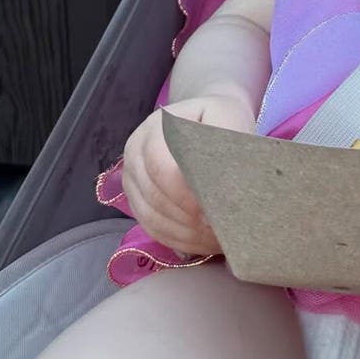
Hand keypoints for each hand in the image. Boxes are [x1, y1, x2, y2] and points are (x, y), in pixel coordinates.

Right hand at [121, 93, 255, 256]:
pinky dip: (179, 240)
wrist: (204, 120)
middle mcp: (134, 154)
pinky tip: (204, 241)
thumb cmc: (219, 119)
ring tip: (217, 237)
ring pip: (151, 217)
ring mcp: (132, 180)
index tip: (211, 209)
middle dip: (188, 216)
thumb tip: (219, 187)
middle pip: (154, 195)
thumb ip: (224, 141)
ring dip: (185, 232)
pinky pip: (152, 229)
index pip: (159, 165)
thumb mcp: (227, 117)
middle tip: (219, 227)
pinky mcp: (137, 202)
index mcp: (154, 128)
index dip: (183, 191)